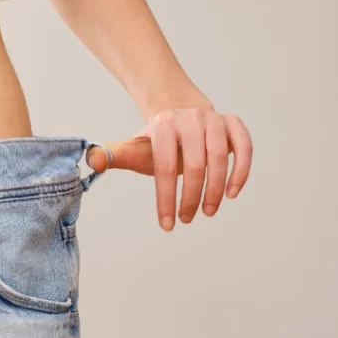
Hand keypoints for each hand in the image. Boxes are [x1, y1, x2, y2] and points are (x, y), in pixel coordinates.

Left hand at [85, 108, 251, 230]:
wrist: (179, 113)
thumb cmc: (157, 141)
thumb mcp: (134, 148)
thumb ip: (114, 156)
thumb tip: (92, 161)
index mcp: (162, 126)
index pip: (164, 168)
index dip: (166, 198)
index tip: (167, 225)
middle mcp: (189, 119)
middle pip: (194, 165)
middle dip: (191, 197)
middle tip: (189, 219)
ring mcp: (214, 120)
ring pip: (219, 158)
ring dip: (215, 189)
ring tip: (209, 211)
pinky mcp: (234, 124)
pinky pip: (244, 147)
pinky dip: (241, 171)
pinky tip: (232, 193)